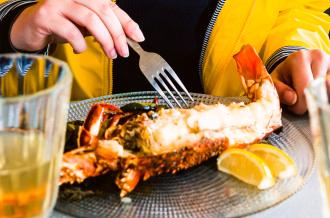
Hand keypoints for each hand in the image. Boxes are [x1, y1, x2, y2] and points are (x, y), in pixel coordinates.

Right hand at [10, 0, 144, 57]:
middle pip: (103, 11)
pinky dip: (80, 43)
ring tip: (109, 54)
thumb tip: (133, 37)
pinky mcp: (46, 15)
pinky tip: (80, 49)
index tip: (138, 38)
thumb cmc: (64, 26)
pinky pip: (70, 30)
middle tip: (123, 52)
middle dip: (117, 34)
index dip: (127, 23)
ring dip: (104, 40)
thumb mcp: (89, 26)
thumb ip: (108, 27)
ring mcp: (58, 2)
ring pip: (90, 19)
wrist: (32, 28)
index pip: (112, 7)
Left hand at [271, 49, 329, 114]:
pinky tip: (319, 93)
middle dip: (310, 102)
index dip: (300, 105)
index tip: (295, 108)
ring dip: (320, 98)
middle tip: (302, 102)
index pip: (305, 88)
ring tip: (310, 95)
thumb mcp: (276, 82)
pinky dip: (326, 95)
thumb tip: (292, 99)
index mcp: (300, 59)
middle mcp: (318, 57)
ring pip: (328, 89)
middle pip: (319, 90)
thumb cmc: (284, 75)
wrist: (296, 64)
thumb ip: (280, 91)